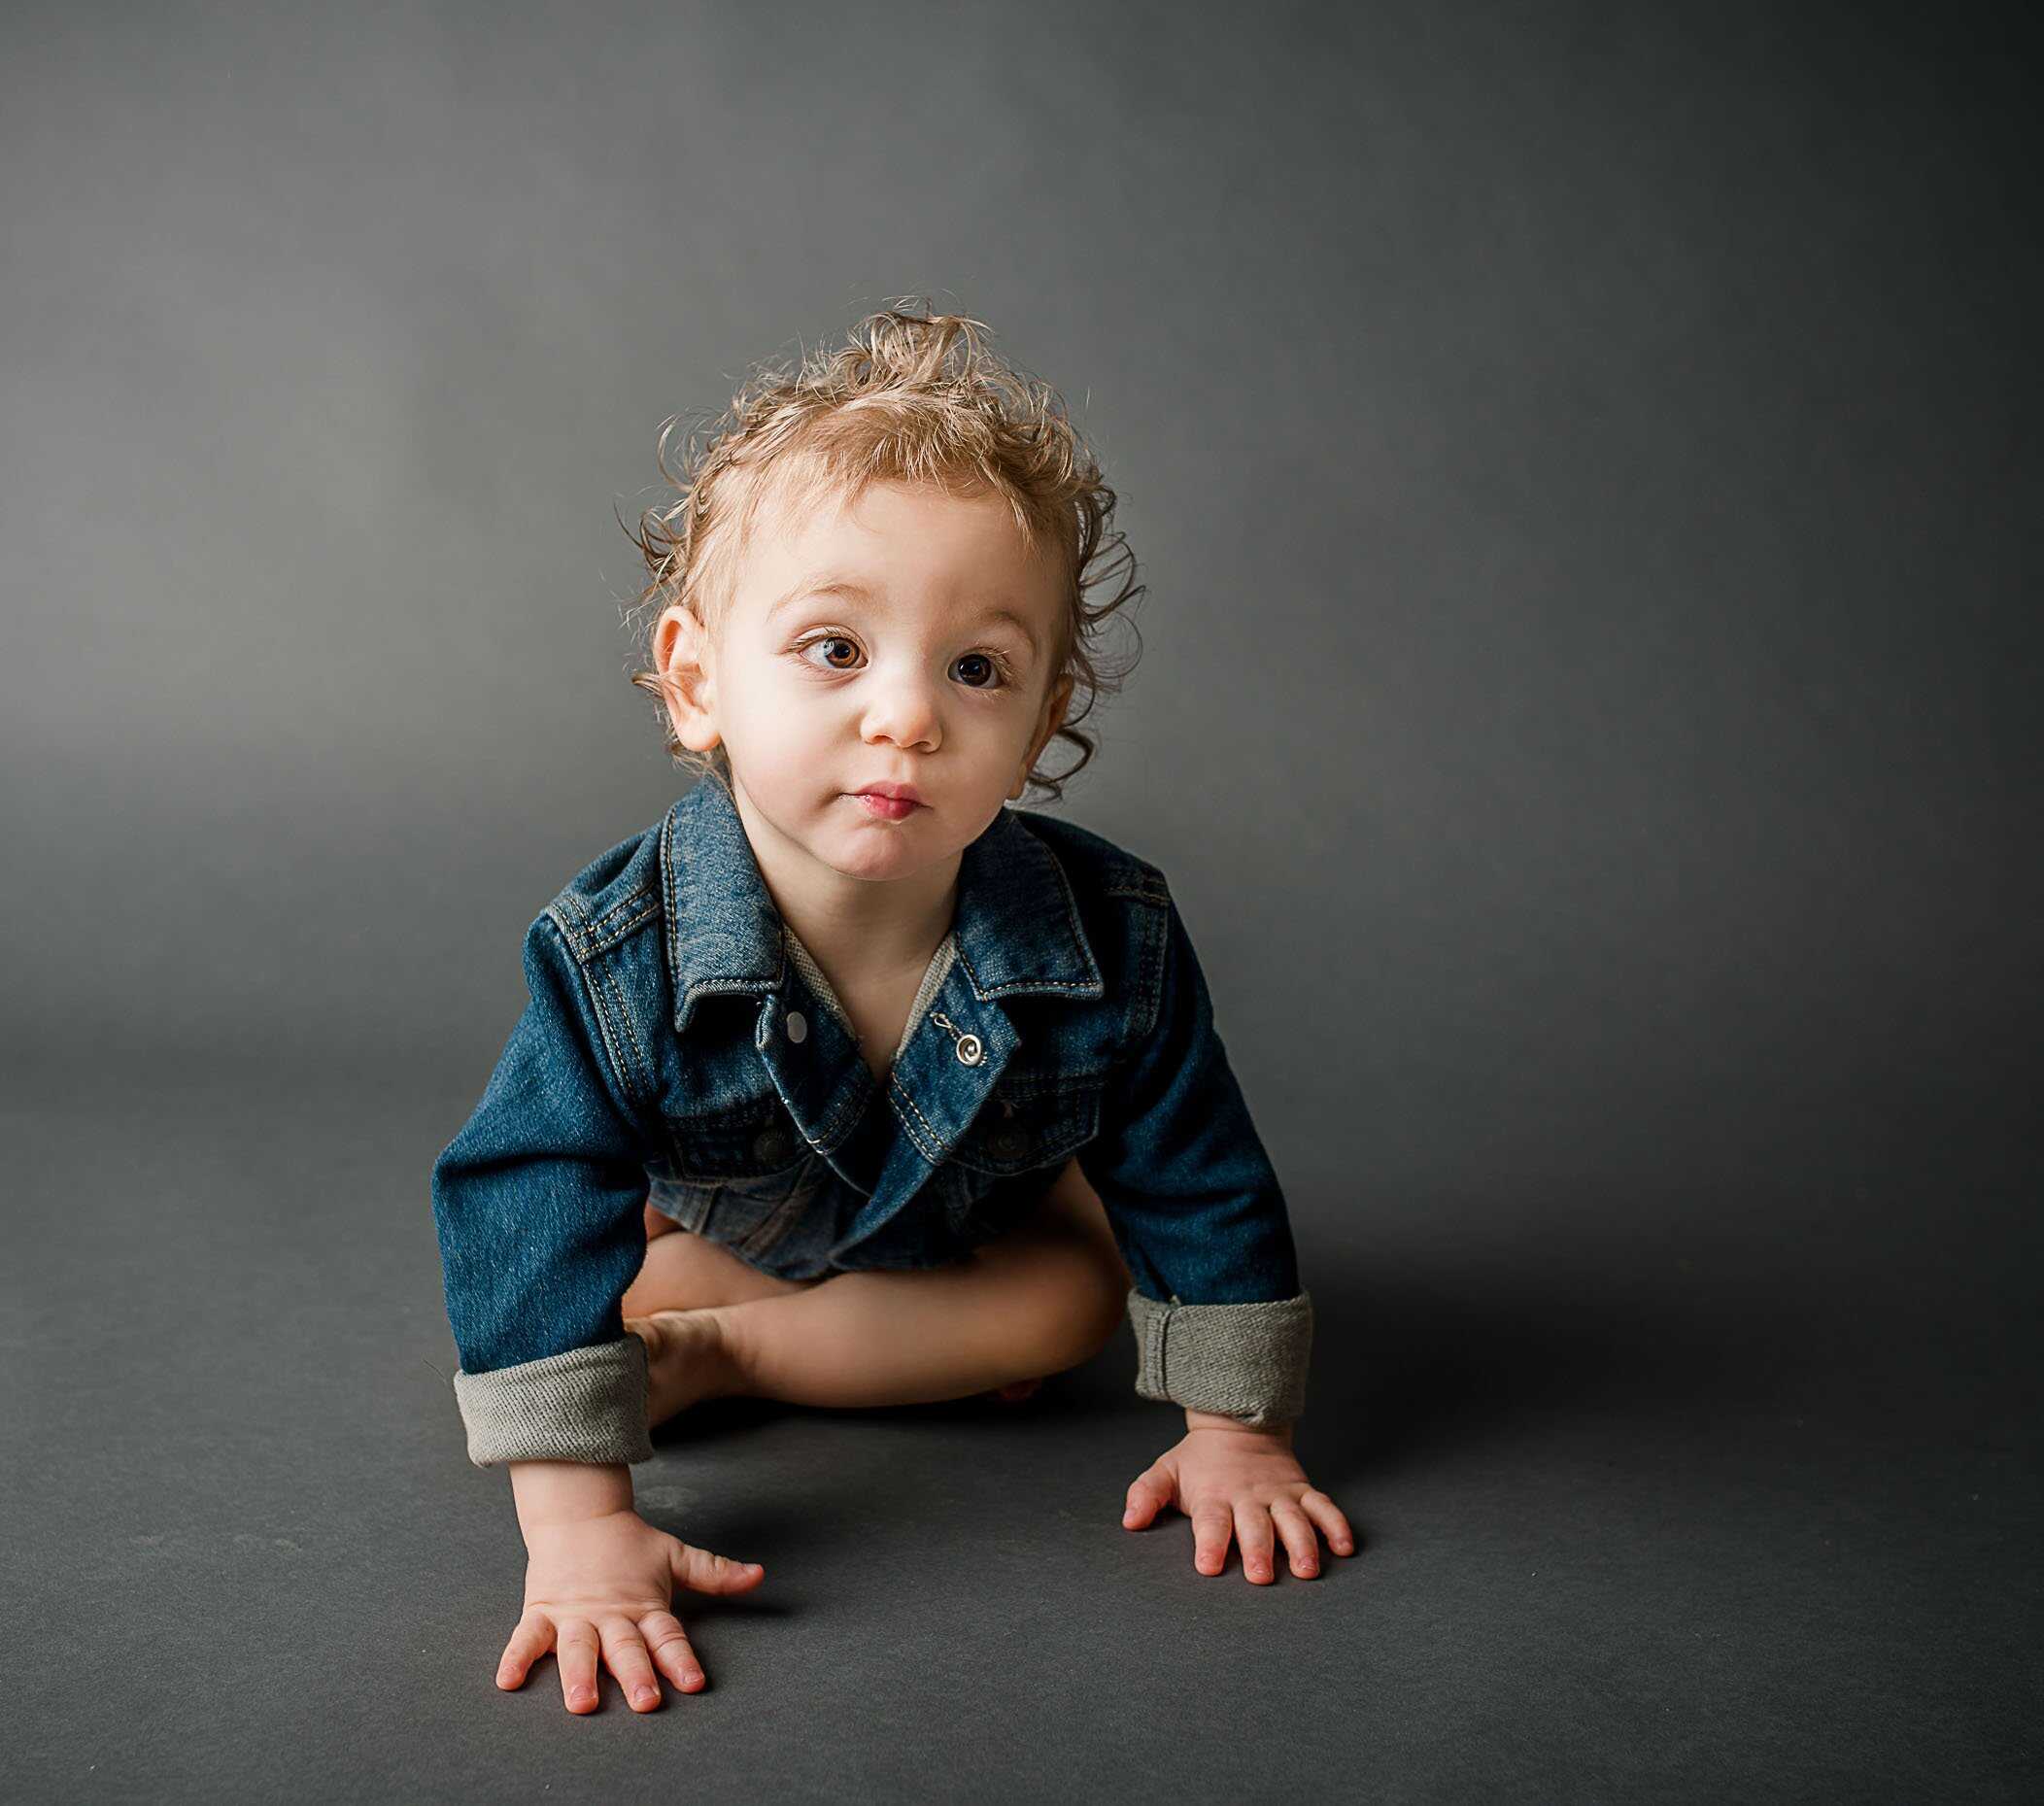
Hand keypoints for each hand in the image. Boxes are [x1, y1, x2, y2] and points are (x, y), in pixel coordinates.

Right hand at [495, 1508, 765, 1711]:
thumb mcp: (675, 1555)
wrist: (579, 1514)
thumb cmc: (629, 1544)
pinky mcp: (542, 1612)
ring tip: (582, 1702)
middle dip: (635, 1675)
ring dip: (579, 1674)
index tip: (694, 1682)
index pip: (667, 1635)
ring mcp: (574, 1615)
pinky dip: (517, 1658)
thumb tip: (758, 1575)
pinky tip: (508, 1681)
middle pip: (625, 1648)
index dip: (680, 1658)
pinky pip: (526, 1637)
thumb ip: (714, 1572)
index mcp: (644, 1604)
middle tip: (645, 1701)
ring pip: (578, 1648)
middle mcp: (610, 1615)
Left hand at [1121, 1418, 1355, 1582]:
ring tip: (1307, 1570)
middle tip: (1260, 1576)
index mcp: (1215, 1495)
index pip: (1211, 1522)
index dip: (1209, 1543)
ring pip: (1294, 1519)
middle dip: (1258, 1550)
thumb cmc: (1199, 1462)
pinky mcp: (1302, 1490)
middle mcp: (1249, 1497)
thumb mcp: (1167, 1472)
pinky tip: (1345, 1548)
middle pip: (1255, 1526)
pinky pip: (1324, 1506)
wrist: (1238, 1425)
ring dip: (1302, 1544)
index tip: (1207, 1566)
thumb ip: (1147, 1495)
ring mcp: (1279, 1494)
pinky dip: (1336, 1525)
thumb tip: (1130, 1520)